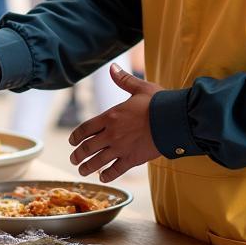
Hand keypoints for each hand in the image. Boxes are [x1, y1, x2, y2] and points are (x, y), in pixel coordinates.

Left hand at [68, 63, 162, 182]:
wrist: (174, 120)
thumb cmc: (158, 102)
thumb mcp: (140, 87)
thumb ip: (124, 80)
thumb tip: (112, 67)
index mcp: (111, 116)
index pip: (86, 128)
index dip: (76, 136)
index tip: (72, 141)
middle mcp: (112, 134)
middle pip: (88, 147)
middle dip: (78, 154)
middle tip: (73, 159)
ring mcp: (121, 148)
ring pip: (99, 161)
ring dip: (88, 166)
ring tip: (82, 171)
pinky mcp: (133, 159)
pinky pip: (116, 170)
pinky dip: (108, 175)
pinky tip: (103, 177)